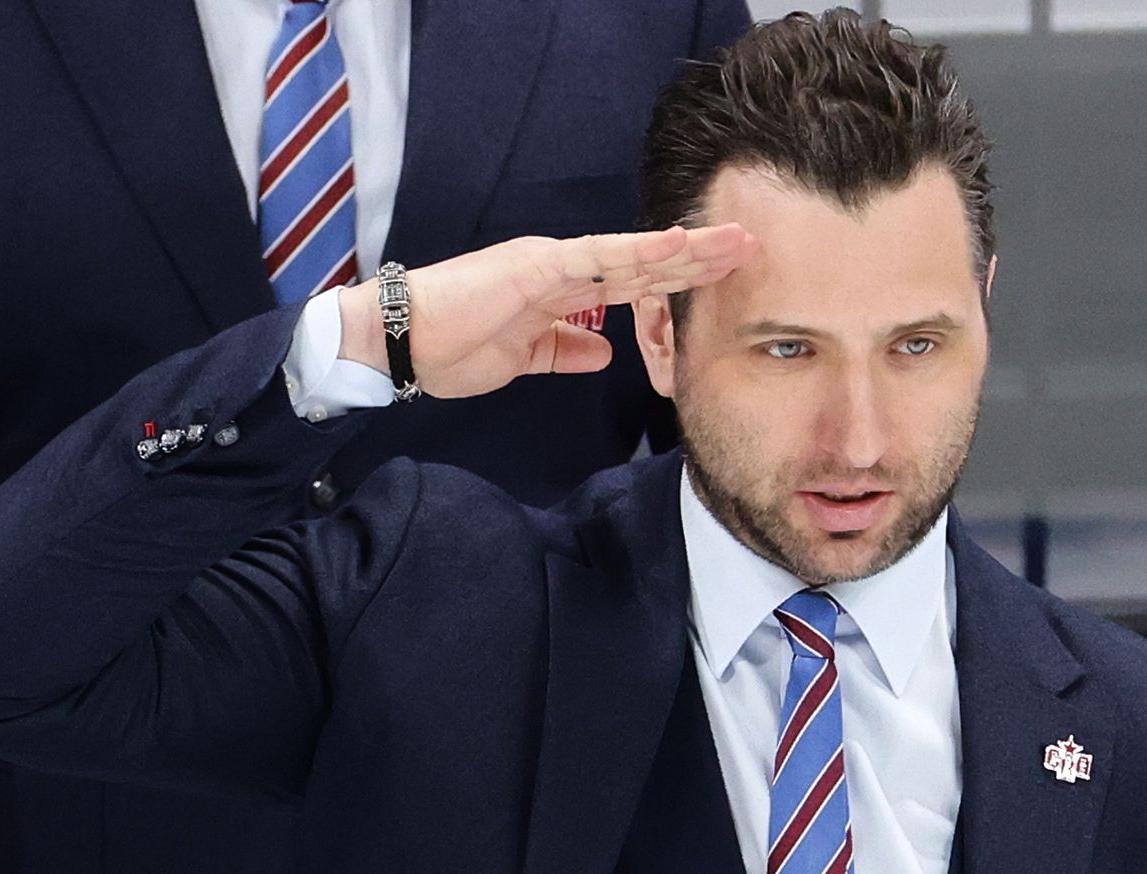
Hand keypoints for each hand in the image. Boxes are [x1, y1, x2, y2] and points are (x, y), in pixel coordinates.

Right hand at [338, 225, 754, 398]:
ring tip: (731, 242)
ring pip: (631, 254)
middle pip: (643, 264)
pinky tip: (675, 245)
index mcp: (561, 289)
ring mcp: (552, 264)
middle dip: (697, 258)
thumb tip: (604, 351)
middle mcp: (563, 268)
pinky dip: (638, 250)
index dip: (678, 279)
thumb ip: (565, 348)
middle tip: (748, 247)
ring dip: (683, 250)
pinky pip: (597, 257)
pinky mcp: (537, 267)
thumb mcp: (524, 358)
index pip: (632, 283)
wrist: (399, 342)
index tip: (722, 277)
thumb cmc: (452, 347)